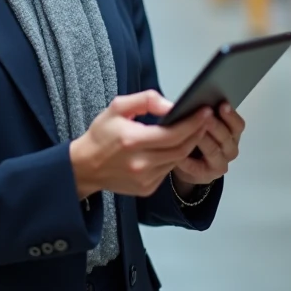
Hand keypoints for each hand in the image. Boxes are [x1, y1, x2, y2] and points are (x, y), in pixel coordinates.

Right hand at [70, 91, 211, 198]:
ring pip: (177, 160)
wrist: (85, 166)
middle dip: (196, 133)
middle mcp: (141, 163)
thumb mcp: (117, 107)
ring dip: (186, 146)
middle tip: (204, 120)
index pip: (174, 133)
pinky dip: (173, 158)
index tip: (205, 112)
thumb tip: (171, 105)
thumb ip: (146, 101)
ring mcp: (145, 179)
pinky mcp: (146, 189)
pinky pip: (167, 171)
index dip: (193, 123)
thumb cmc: (101, 135)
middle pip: (181, 148)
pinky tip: (172, 148)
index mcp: (133, 141)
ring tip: (192, 131)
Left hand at [172, 102, 244, 188]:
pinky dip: (187, 159)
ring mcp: (219, 164)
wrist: (192, 167)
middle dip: (215, 125)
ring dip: (204, 140)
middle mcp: (229, 150)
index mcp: (232, 135)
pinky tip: (179, 153)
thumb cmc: (200, 141)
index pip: (237, 125)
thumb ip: (206, 115)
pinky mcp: (206, 175)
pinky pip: (196, 166)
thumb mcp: (207, 126)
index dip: (231, 115)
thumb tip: (197, 100)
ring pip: (213, 151)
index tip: (222, 104)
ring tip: (193, 131)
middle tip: (206, 115)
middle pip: (226, 137)